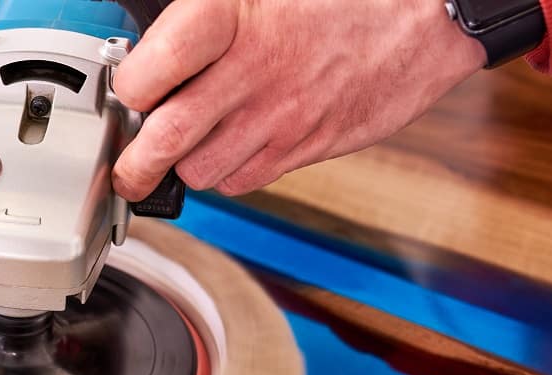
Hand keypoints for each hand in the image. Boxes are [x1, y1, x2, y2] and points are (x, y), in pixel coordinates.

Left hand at [112, 0, 485, 199]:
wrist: (425, 14)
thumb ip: (203, 19)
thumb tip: (153, 49)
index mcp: (229, 18)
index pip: (148, 73)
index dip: (129, 90)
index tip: (128, 93)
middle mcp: (251, 72)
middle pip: (165, 139)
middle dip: (133, 166)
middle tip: (126, 169)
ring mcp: (279, 116)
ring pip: (201, 169)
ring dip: (185, 167)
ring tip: (185, 151)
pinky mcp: (306, 146)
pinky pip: (243, 180)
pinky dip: (228, 174)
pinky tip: (232, 149)